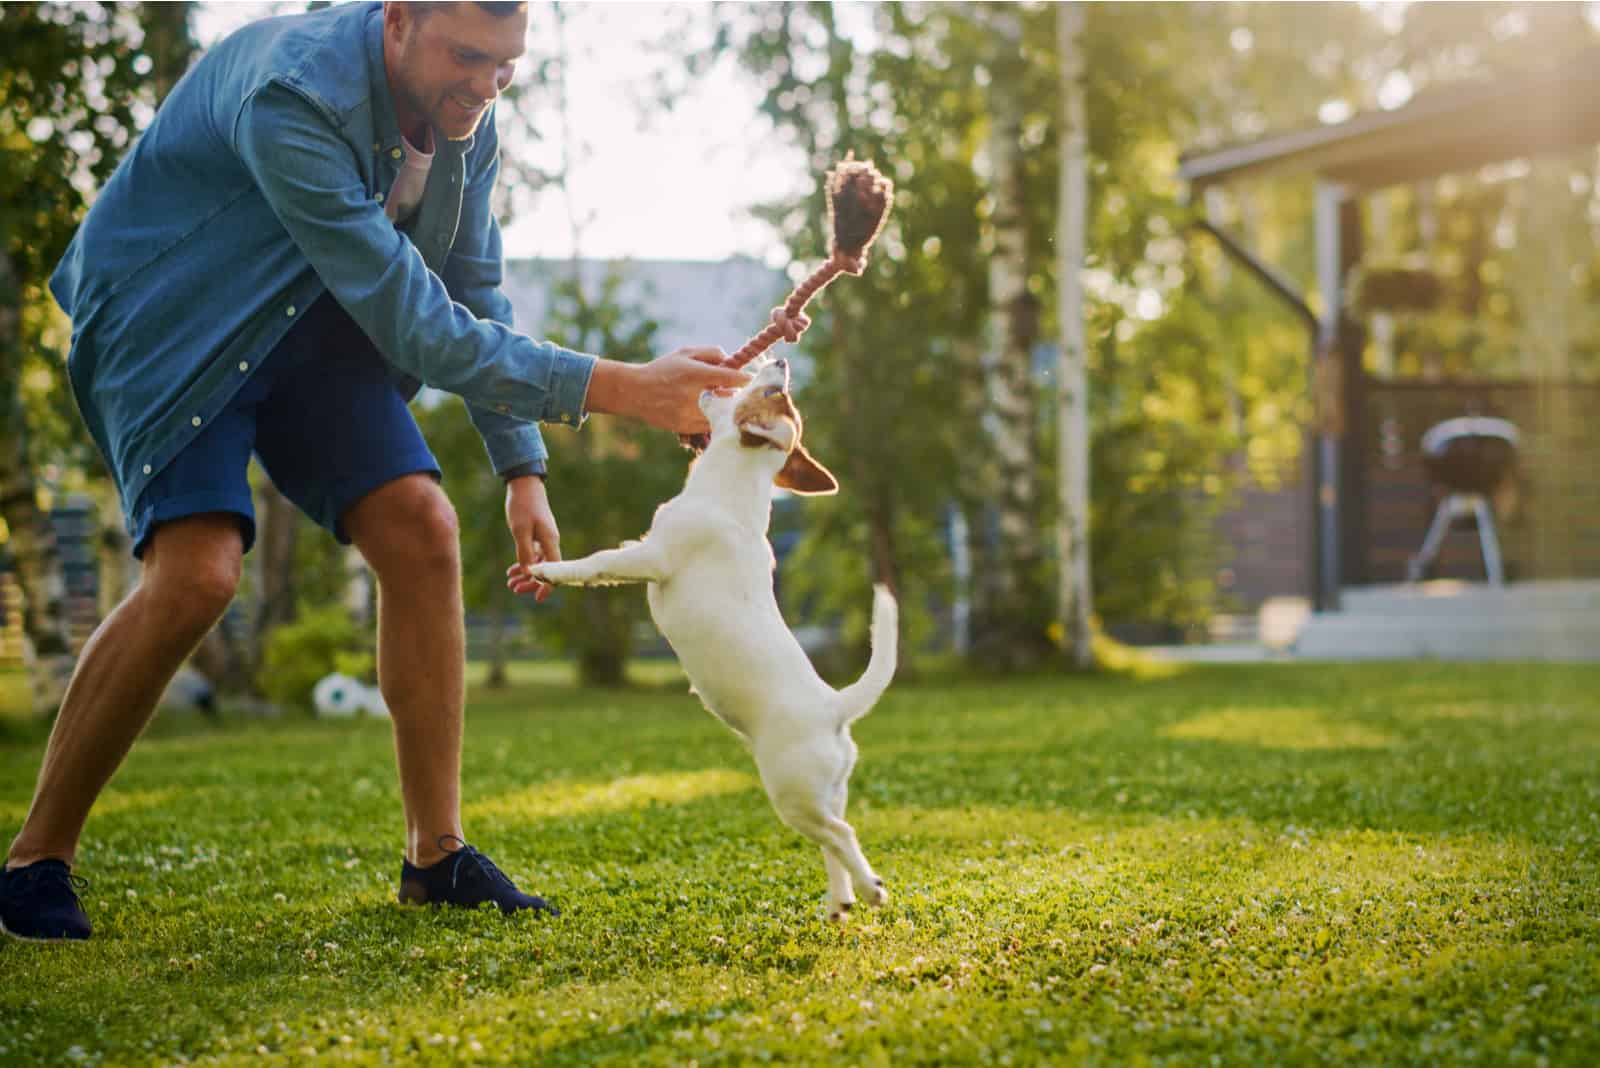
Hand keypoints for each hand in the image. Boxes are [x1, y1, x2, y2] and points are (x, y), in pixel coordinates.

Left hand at [504, 475, 557, 601]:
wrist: (524, 484)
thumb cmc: (522, 506)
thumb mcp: (520, 530)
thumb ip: (525, 552)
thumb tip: (529, 572)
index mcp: (550, 541)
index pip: (554, 570)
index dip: (547, 586)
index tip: (537, 598)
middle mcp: (551, 542)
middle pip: (546, 570)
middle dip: (531, 582)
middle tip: (514, 590)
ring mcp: (545, 538)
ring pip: (538, 563)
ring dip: (525, 574)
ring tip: (509, 583)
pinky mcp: (538, 534)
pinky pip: (533, 554)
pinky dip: (524, 563)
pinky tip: (512, 569)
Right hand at [583, 347, 750, 434]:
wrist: (635, 392)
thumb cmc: (664, 369)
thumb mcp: (686, 353)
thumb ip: (712, 353)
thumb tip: (732, 361)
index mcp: (696, 374)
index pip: (732, 378)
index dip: (745, 379)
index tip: (751, 379)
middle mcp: (694, 395)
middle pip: (731, 399)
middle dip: (737, 394)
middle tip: (737, 391)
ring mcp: (690, 414)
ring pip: (721, 415)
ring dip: (726, 408)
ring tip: (721, 401)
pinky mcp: (686, 427)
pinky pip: (710, 425)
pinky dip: (714, 418)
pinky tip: (709, 411)